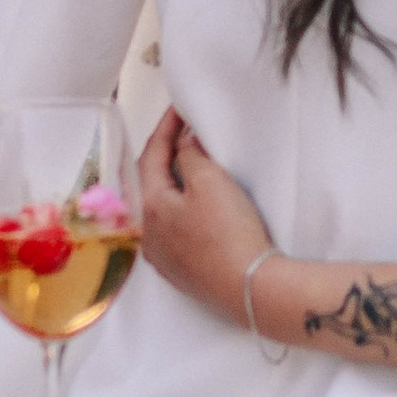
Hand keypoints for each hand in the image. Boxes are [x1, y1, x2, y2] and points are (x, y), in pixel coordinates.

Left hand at [137, 107, 272, 323]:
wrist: (250, 288)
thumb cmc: (229, 234)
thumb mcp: (211, 182)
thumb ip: (191, 155)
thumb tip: (183, 142)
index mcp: (148, 207)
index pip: (151, 155)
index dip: (166, 128)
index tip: (179, 108)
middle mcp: (146, 234)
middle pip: (149, 182)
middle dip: (163, 155)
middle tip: (180, 132)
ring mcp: (162, 256)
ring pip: (159, 207)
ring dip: (170, 182)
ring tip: (187, 163)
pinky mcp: (180, 270)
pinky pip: (171, 229)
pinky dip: (179, 207)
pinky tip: (193, 204)